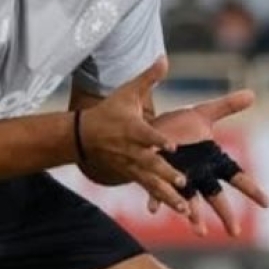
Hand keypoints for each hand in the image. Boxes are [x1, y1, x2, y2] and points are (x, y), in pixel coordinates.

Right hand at [77, 58, 190, 217]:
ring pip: (152, 183)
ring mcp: (132, 166)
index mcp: (133, 129)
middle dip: (166, 174)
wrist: (83, 136)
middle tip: (183, 181)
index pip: (147, 135)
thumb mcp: (126, 92)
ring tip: (186, 208)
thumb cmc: (109, 112)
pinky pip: (149, 190)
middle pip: (151, 164)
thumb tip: (164, 58)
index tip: (172, 146)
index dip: (158, 140)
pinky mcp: (132, 175)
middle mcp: (133, 151)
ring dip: (169, 195)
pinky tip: (181, 210)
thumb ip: (148, 78)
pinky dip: (163, 200)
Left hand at [146, 89, 268, 237]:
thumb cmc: (178, 127)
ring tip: (197, 230)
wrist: (148, 131)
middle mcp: (198, 175)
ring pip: (189, 201)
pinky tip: (152, 210)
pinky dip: (156, 201)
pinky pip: (157, 192)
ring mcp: (178, 179)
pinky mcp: (158, 178)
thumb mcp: (203, 114)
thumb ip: (227, 105)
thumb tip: (252, 94)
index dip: (252, 190)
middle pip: (216, 197)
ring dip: (193, 215)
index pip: (237, 177)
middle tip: (234, 233)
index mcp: (212, 162)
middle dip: (225, 214)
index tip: (267, 204)